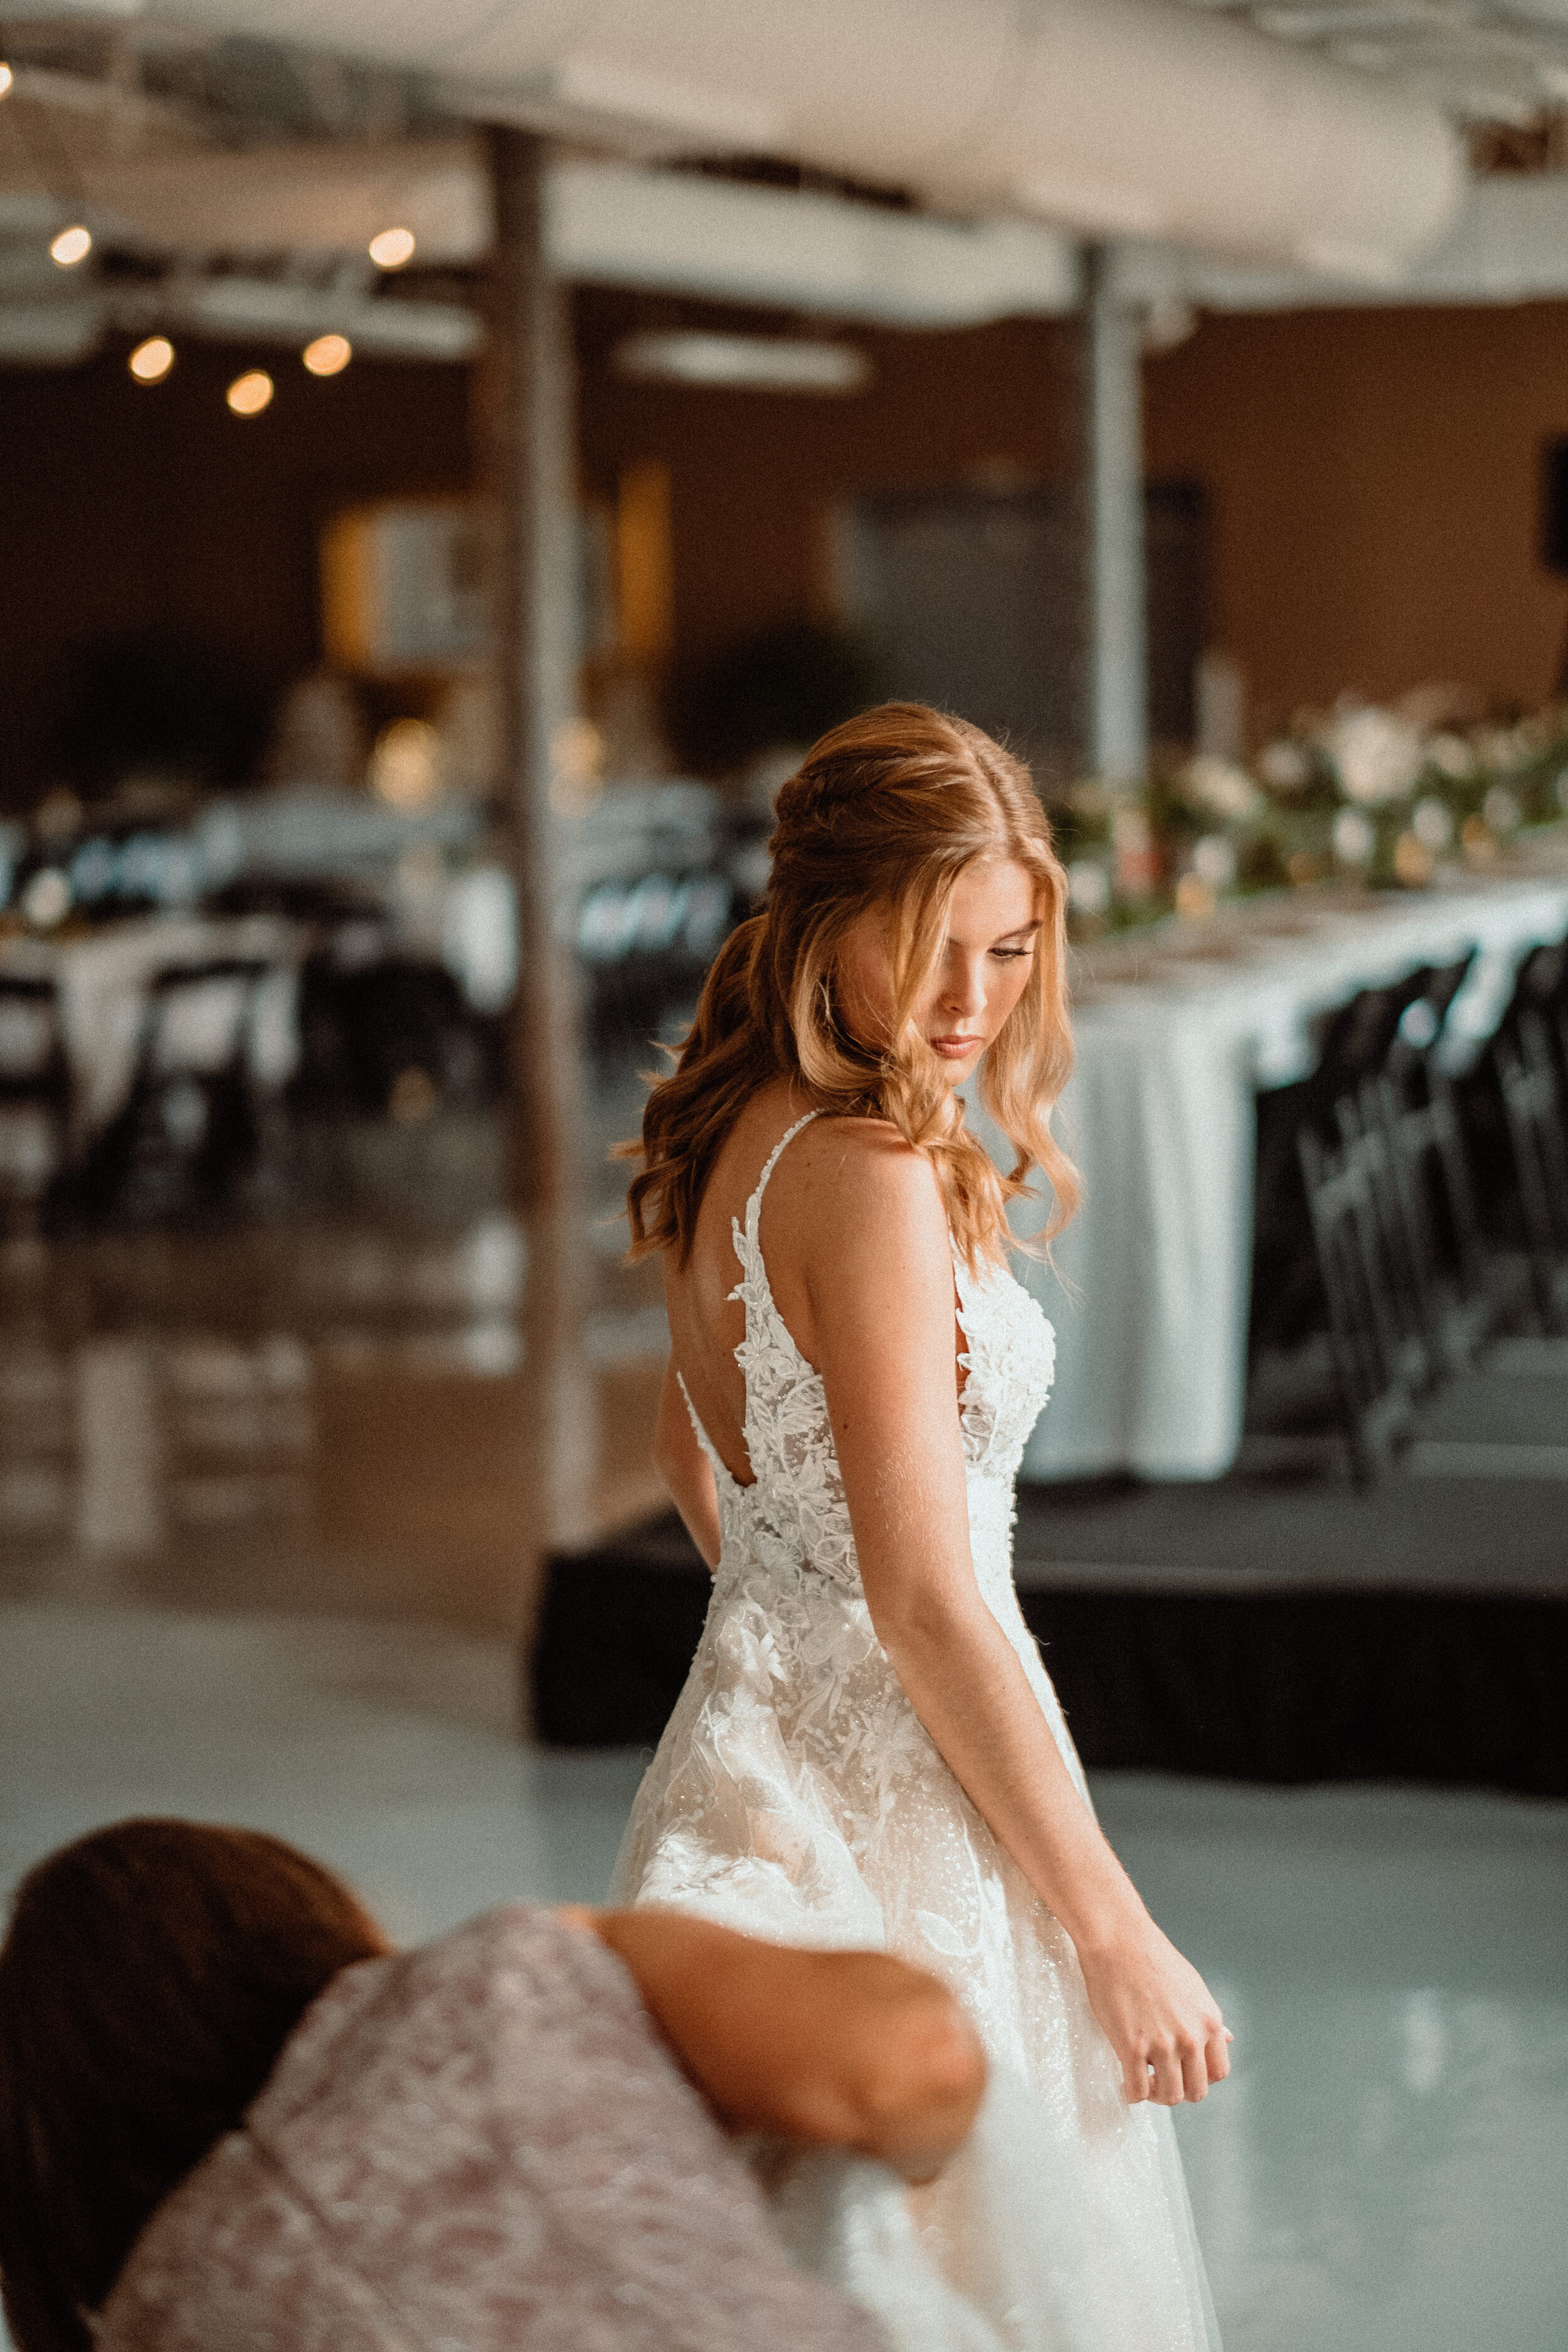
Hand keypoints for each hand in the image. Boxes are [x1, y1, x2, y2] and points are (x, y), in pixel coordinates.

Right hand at [1075, 1910, 1231, 2105]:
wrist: (1120, 1940)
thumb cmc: (1153, 1958)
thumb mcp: (1194, 1987)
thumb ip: (1209, 2019)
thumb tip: (1227, 2038)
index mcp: (1209, 2022)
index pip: (1219, 2072)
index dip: (1202, 2078)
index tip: (1185, 2072)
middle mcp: (1191, 2038)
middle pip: (1197, 2091)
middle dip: (1180, 2090)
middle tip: (1162, 2079)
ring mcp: (1162, 2045)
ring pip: (1170, 2096)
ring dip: (1157, 2095)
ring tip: (1144, 2081)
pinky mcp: (1132, 2048)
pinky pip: (1137, 2090)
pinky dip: (1132, 2094)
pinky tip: (1126, 2082)